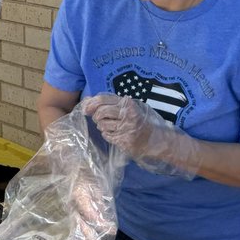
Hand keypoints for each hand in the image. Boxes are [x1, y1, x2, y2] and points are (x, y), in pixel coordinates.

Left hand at [84, 93, 200, 178]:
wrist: (153, 139)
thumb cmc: (137, 120)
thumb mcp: (125, 107)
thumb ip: (109, 102)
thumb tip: (86, 100)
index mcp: (127, 103)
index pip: (102, 100)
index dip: (90, 104)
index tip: (86, 109)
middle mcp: (127, 114)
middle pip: (100, 112)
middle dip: (97, 117)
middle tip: (100, 119)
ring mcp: (127, 128)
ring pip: (102, 125)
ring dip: (102, 126)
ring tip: (111, 126)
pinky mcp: (125, 140)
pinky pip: (107, 135)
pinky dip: (108, 134)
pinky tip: (116, 133)